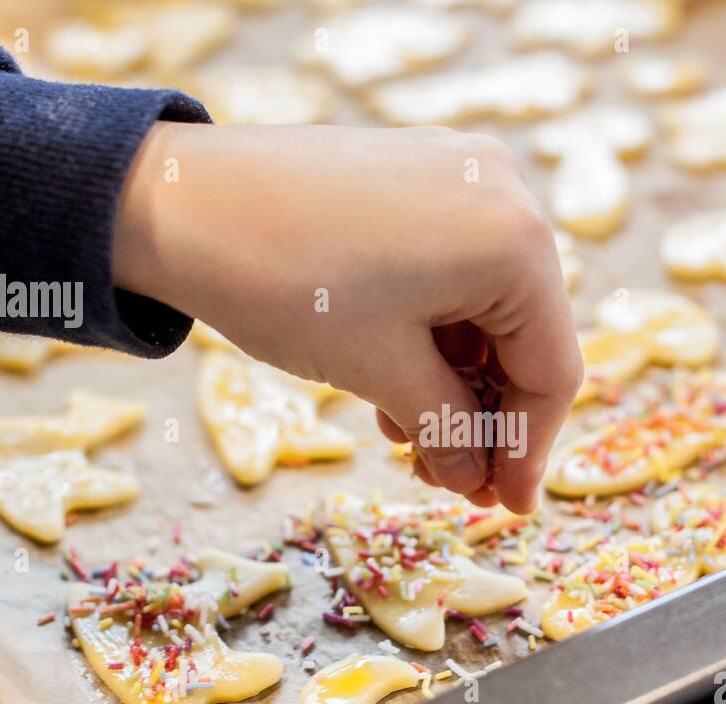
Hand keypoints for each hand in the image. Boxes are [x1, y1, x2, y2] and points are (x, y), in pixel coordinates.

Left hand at [113, 122, 581, 512]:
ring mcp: (460, 174)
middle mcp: (506, 192)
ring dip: (453, 381)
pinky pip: (450, 267)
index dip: (530, 450)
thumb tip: (476, 478)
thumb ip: (446, 430)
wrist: (174, 198)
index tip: (508, 506)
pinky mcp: (417, 173)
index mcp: (516, 240)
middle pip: (523, 334)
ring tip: (405, 439)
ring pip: (484, 304)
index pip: (551, 368)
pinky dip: (431, 330)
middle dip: (485, 416)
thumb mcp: (379, 371)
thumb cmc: (285, 284)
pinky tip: (393, 378)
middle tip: (451, 481)